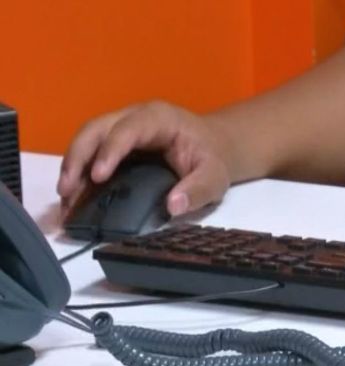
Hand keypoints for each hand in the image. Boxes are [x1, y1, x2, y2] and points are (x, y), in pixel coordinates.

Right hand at [57, 101, 233, 218]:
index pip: (128, 130)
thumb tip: (173, 206)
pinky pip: (92, 152)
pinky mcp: (115, 143)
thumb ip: (198, 190)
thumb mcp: (215, 176)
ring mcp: (121, 128)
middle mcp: (134, 117)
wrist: (213, 147)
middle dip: (78, 157)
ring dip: (72, 166)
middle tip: (67, 190)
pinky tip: (73, 196)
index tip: (98, 177)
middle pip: (96, 129)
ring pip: (88, 139)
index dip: (110, 151)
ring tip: (66, 197)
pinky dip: (79, 173)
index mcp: (159, 119)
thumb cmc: (213, 158)